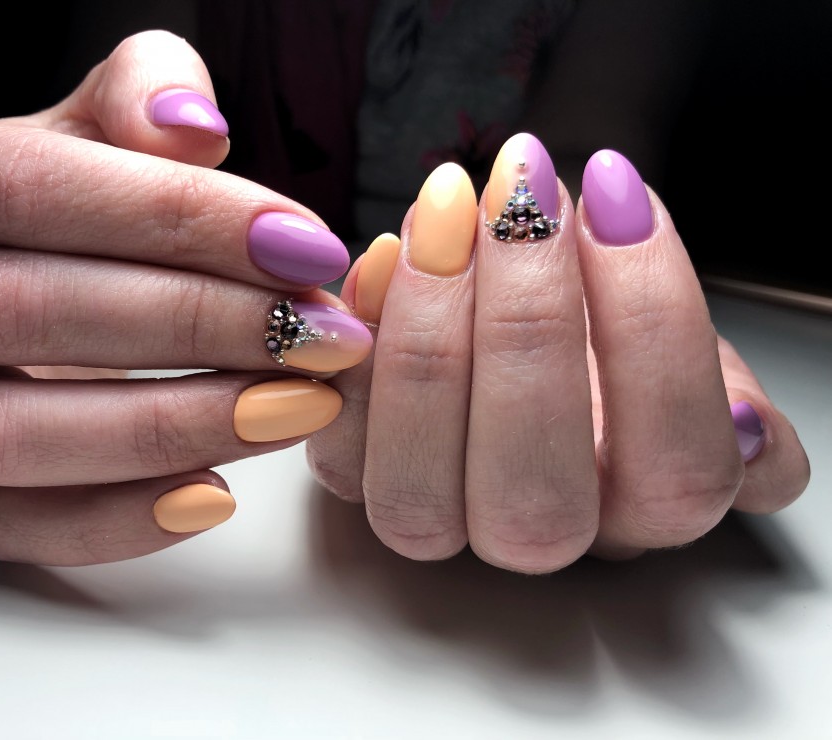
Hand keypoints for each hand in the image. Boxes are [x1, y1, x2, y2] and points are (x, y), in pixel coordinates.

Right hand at [0, 31, 371, 564]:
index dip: (170, 216)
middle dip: (189, 326)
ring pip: (4, 437)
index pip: (20, 188)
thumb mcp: (94, 121)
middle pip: (16, 313)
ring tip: (294, 407)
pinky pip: (12, 525)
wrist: (10, 265)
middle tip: (317, 335)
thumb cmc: (62, 195)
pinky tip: (218, 492)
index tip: (300, 244)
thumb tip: (191, 124)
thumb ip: (139, 96)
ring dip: (164, 428)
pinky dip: (118, 521)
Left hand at [306, 134, 809, 572]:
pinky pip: (338, 455)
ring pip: (421, 497)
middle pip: (534, 500)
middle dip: (529, 328)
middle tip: (522, 196)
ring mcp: (443, 521)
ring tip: (448, 205)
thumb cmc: (607, 325)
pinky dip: (355, 353)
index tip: (619, 192)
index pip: (674, 469)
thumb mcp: (685, 337)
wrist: (530, 310)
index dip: (651, 328)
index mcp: (647, 504)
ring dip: (430, 337)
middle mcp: (543, 533)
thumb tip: (741, 428)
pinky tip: (388, 252)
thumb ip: (718, 384)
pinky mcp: (358, 483)